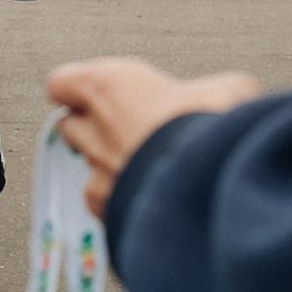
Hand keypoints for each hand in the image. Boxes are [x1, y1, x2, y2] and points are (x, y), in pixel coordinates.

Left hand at [47, 58, 262, 216]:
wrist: (209, 182)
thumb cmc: (209, 127)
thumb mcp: (228, 89)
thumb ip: (210, 90)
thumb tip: (229, 97)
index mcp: (108, 86)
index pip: (62, 82)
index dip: (79, 87)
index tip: (100, 92)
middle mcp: (94, 129)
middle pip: (71, 124)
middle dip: (92, 125)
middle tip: (127, 126)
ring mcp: (98, 172)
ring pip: (87, 165)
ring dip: (106, 163)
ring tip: (140, 164)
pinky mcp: (109, 209)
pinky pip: (103, 202)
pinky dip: (119, 199)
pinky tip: (145, 195)